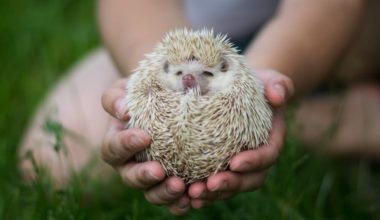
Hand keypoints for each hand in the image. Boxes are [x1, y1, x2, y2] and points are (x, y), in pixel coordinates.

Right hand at [101, 79, 189, 214]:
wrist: (168, 100)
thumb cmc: (146, 94)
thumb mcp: (130, 89)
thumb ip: (118, 97)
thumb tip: (122, 110)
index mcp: (118, 143)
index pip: (114, 148)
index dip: (125, 144)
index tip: (144, 136)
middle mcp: (131, 165)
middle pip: (130, 178)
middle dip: (143, 176)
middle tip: (159, 171)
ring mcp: (151, 178)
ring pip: (151, 193)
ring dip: (164, 193)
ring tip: (180, 186)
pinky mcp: (170, 184)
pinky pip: (173, 200)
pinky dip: (180, 203)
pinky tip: (192, 197)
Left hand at [187, 69, 293, 207]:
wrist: (235, 90)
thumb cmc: (253, 84)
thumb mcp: (268, 79)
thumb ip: (278, 85)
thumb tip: (277, 96)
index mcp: (269, 140)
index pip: (267, 155)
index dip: (254, 162)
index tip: (234, 162)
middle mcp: (255, 158)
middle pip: (249, 180)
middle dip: (231, 184)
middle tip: (209, 185)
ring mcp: (237, 165)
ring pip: (230, 187)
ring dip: (212, 194)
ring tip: (193, 194)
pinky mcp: (219, 166)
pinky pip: (213, 185)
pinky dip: (202, 193)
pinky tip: (185, 196)